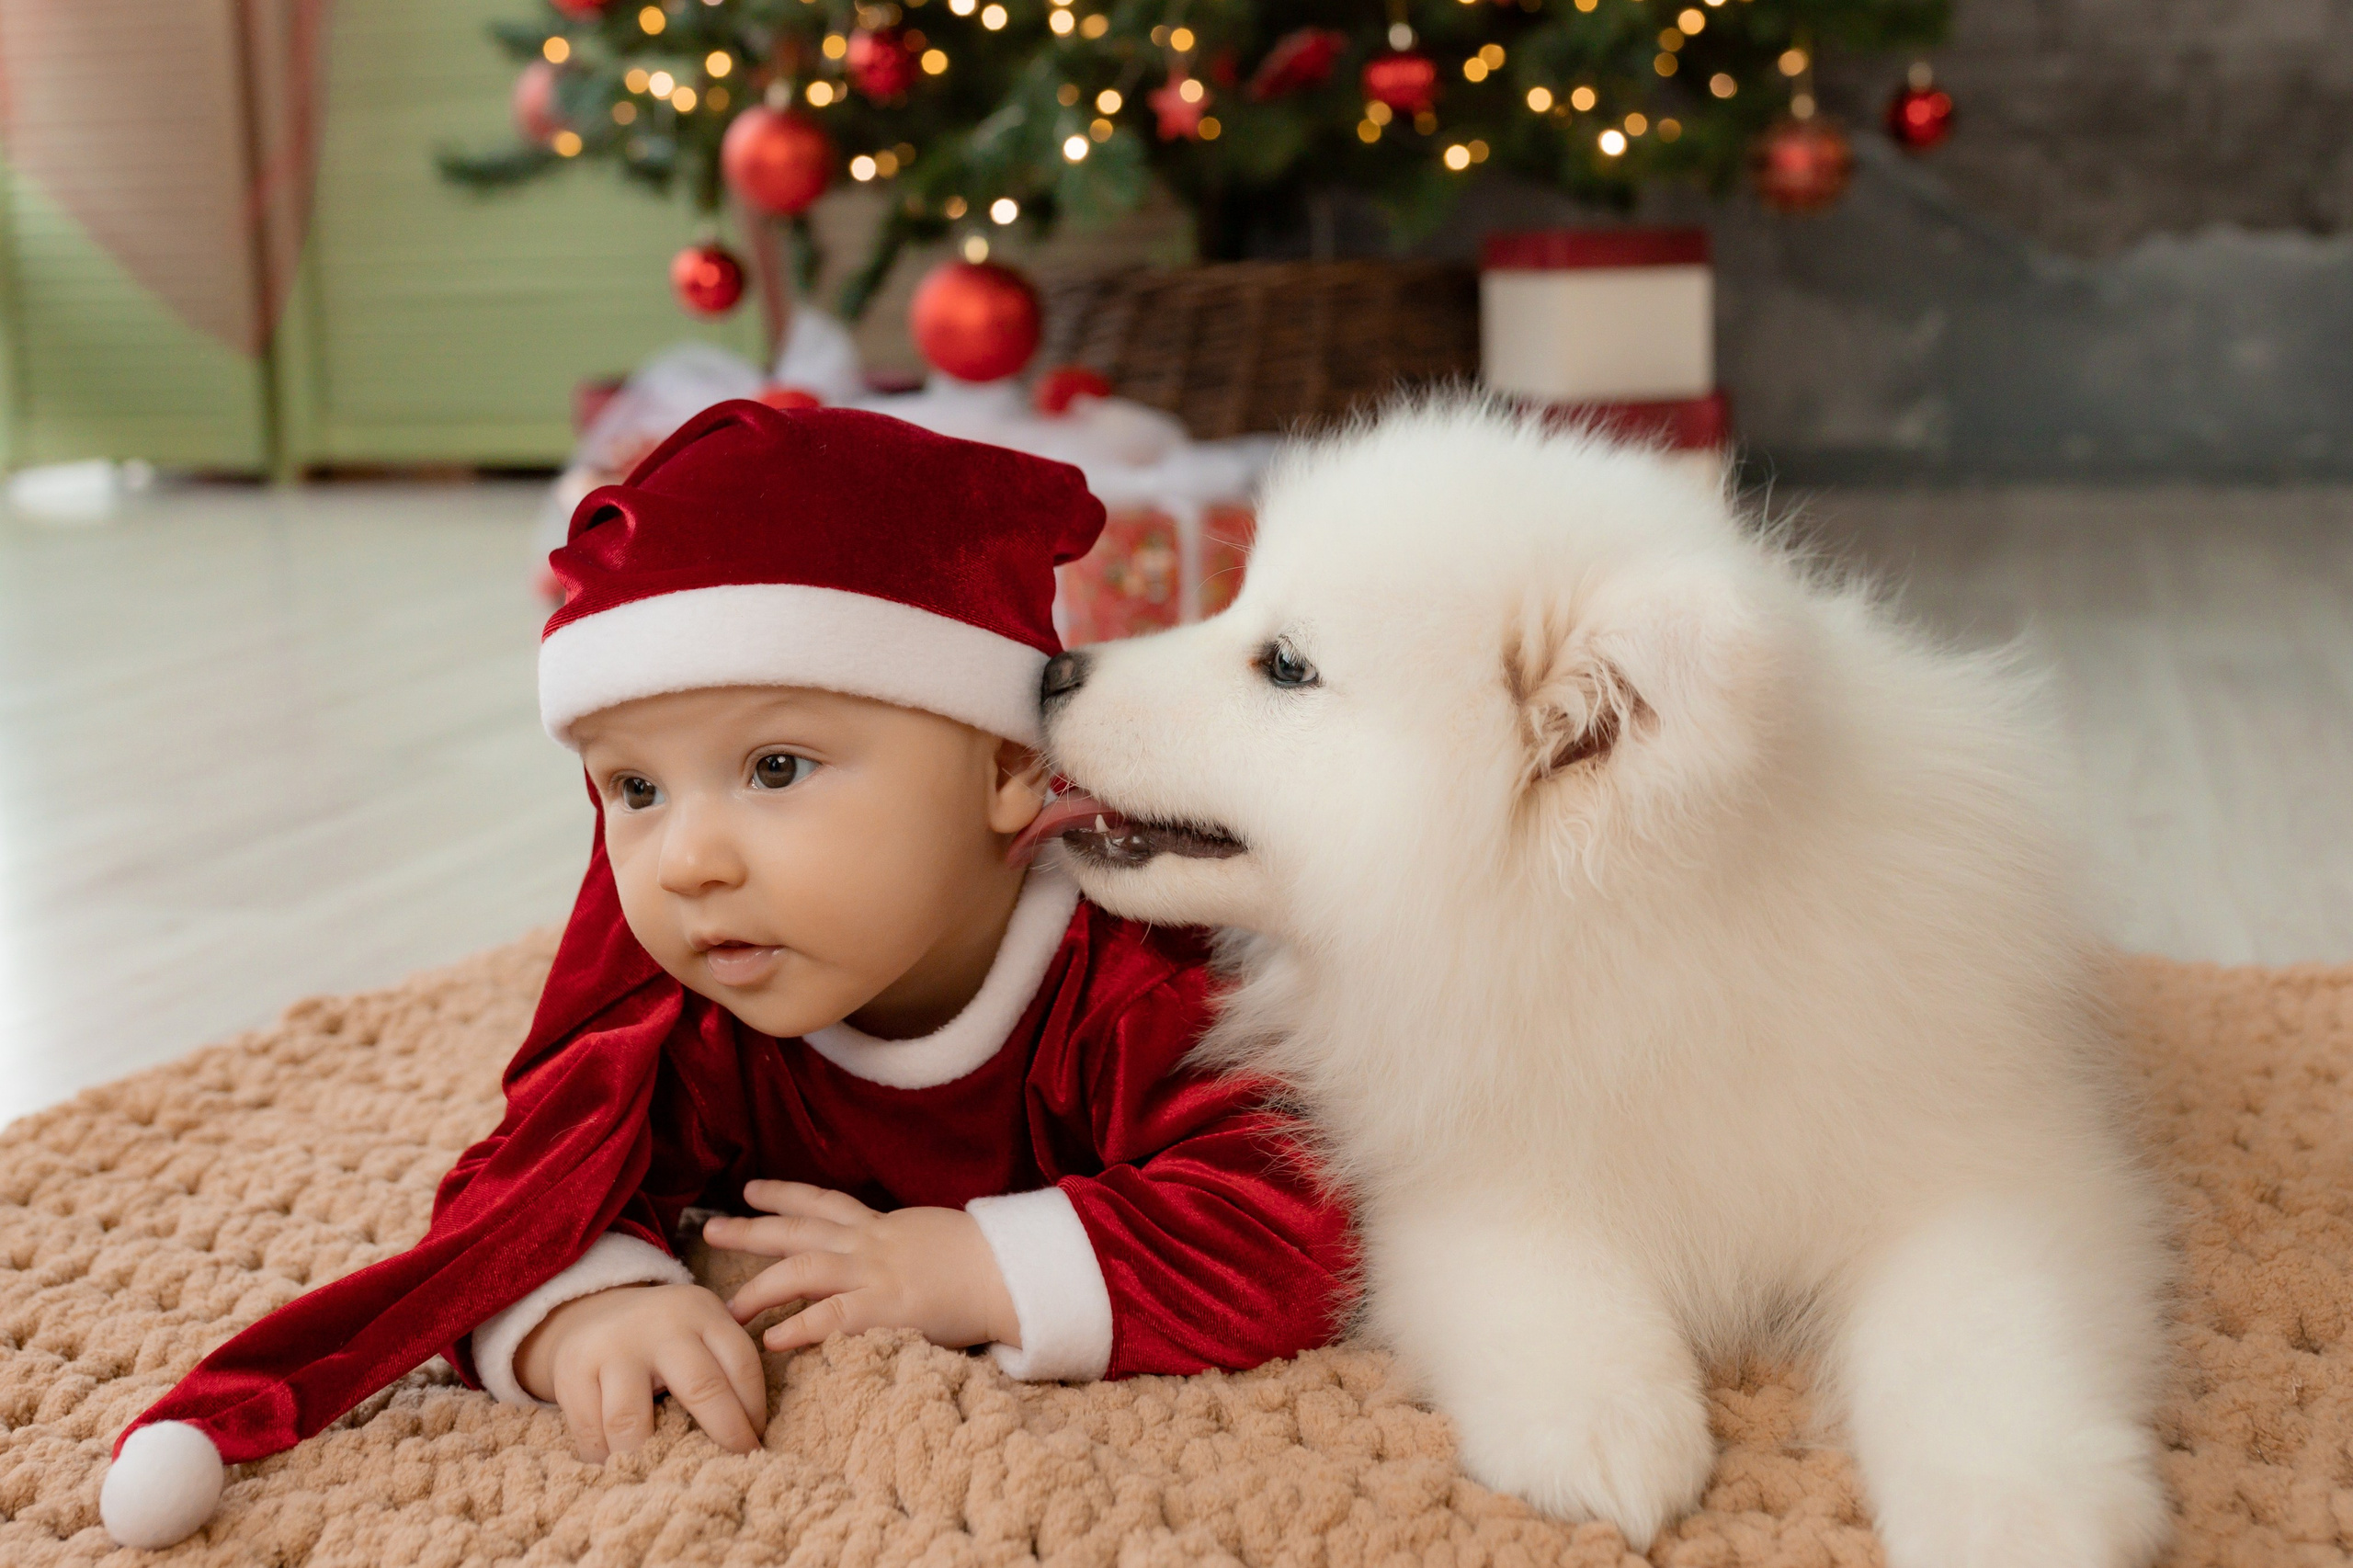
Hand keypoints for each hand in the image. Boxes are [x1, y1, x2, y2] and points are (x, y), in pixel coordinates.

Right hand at [513, 1282, 766, 1462]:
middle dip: (724, 1435)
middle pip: (701, 1387)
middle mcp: (659, 1325)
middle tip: (731, 1469)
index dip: (753, 1410)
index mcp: (700, 1312)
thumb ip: (723, 1364)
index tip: (756, 1444)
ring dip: (653, 1459)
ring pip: (631, 1422)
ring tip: (669, 1479)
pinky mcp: (572, 1372)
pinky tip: (624, 1471)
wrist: (590, 1313)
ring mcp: (612, 1347)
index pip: (741, 1363)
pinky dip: (607, 1461)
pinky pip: (591, 1434)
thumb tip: (754, 1433)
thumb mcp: (698, 1329)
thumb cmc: (662, 1336)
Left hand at [704, 1181, 1021, 1355]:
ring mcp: (876, 1273)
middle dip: (752, 1230)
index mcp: (882, 1226)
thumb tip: (887, 1258)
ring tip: (729, 1308)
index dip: (785, 1194)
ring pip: (804, 1269)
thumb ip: (902, 1245)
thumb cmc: (984, 1260)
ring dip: (761, 1288)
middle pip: (798, 1229)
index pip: (824, 1202)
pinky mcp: (888, 1308)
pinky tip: (772, 1340)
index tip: (751, 1191)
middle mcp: (871, 1243)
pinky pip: (833, 1317)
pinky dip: (800, 1327)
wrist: (1014, 1271)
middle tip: (711, 1230)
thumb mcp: (932, 1239)